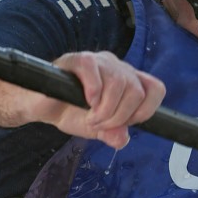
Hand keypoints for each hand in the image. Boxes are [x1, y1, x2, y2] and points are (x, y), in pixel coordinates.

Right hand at [0, 50, 165, 148]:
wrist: (41, 106)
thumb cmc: (71, 112)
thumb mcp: (97, 130)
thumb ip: (113, 134)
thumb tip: (122, 138)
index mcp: (129, 82)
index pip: (155, 89)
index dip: (144, 111)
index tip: (125, 124)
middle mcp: (118, 68)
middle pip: (137, 90)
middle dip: (119, 116)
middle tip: (99, 124)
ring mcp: (99, 62)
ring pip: (119, 82)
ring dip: (105, 109)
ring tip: (89, 117)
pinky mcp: (77, 59)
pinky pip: (93, 69)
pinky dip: (92, 90)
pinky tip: (85, 101)